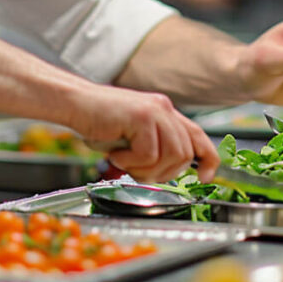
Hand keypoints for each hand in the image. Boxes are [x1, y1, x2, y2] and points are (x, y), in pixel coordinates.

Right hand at [66, 83, 218, 182]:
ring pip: (171, 156)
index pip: (198, 136)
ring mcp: (155, 111)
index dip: (208, 159)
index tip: (205, 177)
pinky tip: (116, 154)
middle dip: (164, 173)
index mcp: (166, 112)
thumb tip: (172, 170)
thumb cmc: (98, 123)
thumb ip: (155, 147)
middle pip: (185, 154)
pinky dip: (130, 162)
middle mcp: (165, 109)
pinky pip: (148, 155)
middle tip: (138, 171)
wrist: (74, 104)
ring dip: (146, 170)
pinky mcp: (141, 117)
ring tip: (126, 162)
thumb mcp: (134, 137)